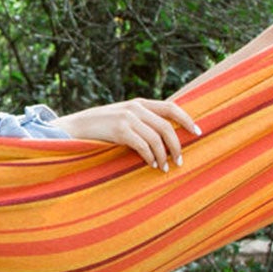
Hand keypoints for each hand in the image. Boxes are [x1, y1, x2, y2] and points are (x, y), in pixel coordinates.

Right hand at [52, 98, 200, 170]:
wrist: (73, 128)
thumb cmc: (102, 128)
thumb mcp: (124, 118)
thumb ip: (142, 121)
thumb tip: (166, 136)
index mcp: (140, 103)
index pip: (171, 108)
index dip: (187, 120)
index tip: (198, 133)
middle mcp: (136, 108)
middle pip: (167, 126)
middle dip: (177, 146)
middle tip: (180, 161)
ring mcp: (127, 118)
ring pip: (157, 139)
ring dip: (164, 156)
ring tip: (164, 168)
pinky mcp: (119, 130)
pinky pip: (143, 146)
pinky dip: (151, 158)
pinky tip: (152, 165)